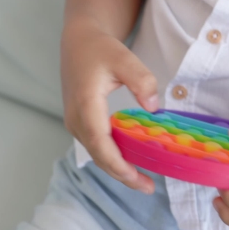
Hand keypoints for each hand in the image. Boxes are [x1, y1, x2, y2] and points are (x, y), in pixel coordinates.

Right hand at [61, 22, 157, 193]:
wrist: (78, 42)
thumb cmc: (100, 48)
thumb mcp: (124, 57)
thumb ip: (141, 80)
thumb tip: (153, 108)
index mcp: (86, 105)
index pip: (101, 145)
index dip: (119, 166)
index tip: (140, 179)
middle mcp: (76, 118)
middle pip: (99, 156)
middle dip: (123, 175)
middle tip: (149, 188)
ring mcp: (75, 122)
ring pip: (97, 154)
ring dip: (118, 169)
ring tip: (144, 180)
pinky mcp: (79, 123)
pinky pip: (96, 146)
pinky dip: (113, 157)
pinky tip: (131, 161)